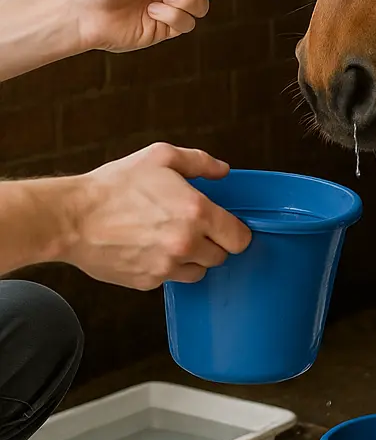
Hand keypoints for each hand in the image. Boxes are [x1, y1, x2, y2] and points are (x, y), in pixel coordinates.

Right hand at [60, 144, 251, 289]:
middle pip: (221, 257)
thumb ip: (199, 162)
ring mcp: (167, 266)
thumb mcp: (161, 157)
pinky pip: (171, 280)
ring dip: (193, 259)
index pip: (240, 239)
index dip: (236, 232)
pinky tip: (151, 249)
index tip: (226, 227)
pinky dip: (167, 268)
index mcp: (196, 213)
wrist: (72, 218)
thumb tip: (223, 171)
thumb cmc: (115, 186)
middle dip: (213, 243)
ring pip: (198, 272)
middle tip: (195, 229)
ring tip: (172, 240)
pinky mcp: (147, 282)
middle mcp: (186, 243)